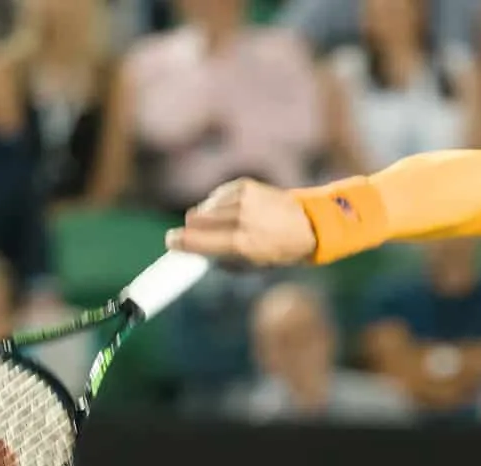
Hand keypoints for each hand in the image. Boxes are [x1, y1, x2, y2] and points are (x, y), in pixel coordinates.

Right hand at [166, 178, 316, 265]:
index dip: (180, 242)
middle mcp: (242, 218)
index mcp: (243, 244)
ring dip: (208, 216)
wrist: (310, 225)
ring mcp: (243, 199)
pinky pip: (217, 195)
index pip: (199, 241)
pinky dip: (219, 204)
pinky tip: (230, 211)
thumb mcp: (254, 264)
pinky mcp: (245, 185)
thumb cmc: (280, 250)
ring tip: (224, 224)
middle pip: (196, 218)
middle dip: (193, 228)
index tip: (170, 242)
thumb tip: (194, 252)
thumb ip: (223, 259)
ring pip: (205, 206)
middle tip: (195, 235)